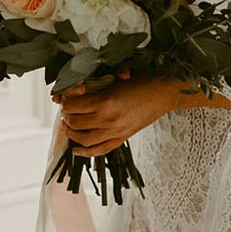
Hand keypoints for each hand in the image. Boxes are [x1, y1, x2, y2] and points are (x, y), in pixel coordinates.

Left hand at [56, 75, 181, 157]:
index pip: (73, 106)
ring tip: (70, 127)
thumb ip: (96, 84)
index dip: (66, 102)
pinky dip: (86, 152)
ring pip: (84, 140)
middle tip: (66, 111)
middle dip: (67, 117)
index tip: (65, 99)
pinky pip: (100, 150)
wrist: (164, 92)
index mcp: (105, 101)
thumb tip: (77, 89)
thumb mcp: (116, 78)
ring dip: (73, 134)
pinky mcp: (122, 138)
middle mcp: (108, 119)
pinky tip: (76, 150)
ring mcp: (115, 132)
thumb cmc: (142, 80)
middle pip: (76, 123)